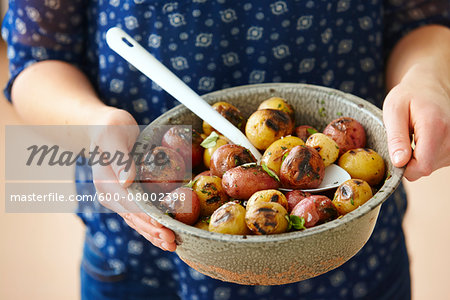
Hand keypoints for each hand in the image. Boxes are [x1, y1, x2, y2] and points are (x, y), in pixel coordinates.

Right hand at [89, 107, 176, 250]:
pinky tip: (163, 237)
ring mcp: (117, 198)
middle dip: (153, 231)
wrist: (103, 129)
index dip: (146, 216)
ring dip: (153, 234)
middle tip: (172, 242)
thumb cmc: (110, 127)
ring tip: (172, 245)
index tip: (161, 226)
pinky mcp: (126, 198)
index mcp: (105, 181)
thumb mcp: (113, 135)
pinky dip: (151, 227)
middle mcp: (110, 194)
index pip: (128, 203)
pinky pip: (139, 216)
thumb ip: (119, 158)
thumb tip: (127, 181)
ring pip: (137, 221)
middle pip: (134, 217)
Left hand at [383, 62, 449, 180]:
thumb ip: (396, 138)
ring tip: (414, 135)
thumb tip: (399, 162)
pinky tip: (422, 138)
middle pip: (425, 168)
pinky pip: (435, 162)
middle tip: (403, 137)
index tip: (395, 152)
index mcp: (436, 127)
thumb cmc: (408, 95)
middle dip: (408, 160)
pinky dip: (425, 154)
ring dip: (416, 156)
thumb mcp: (394, 111)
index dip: (404, 167)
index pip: (422, 166)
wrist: (429, 85)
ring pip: (430, 167)